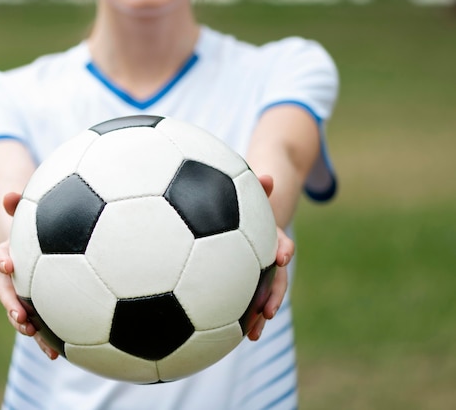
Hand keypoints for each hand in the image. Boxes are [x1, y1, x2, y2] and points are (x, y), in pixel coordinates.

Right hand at [0, 192, 58, 359]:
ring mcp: (21, 292)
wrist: (32, 240)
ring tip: (35, 335)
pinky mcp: (34, 305)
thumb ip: (18, 203)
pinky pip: (37, 322)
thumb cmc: (34, 222)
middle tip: (21, 315)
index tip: (8, 264)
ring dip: (24, 325)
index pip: (0, 257)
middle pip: (6, 292)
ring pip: (18, 310)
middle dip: (11, 305)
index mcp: (9, 254)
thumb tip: (9, 194)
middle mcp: (10, 276)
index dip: (2, 260)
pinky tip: (57, 352)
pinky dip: (44, 336)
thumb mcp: (28, 211)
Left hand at [244, 175, 294, 340]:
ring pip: (263, 293)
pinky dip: (242, 314)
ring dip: (261, 313)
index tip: (283, 257)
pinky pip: (247, 297)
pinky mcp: (248, 279)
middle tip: (268, 311)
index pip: (280, 242)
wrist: (252, 211)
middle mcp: (268, 255)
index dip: (282, 249)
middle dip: (275, 295)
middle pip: (276, 277)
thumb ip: (259, 187)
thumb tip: (267, 176)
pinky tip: (229, 333)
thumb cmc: (244, 199)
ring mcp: (259, 269)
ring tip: (253, 335)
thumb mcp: (250, 192)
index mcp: (269, 235)